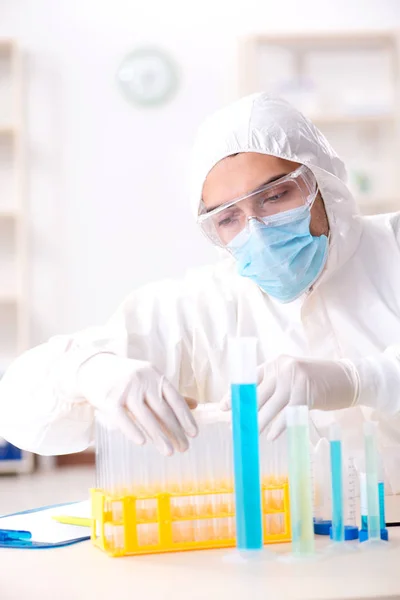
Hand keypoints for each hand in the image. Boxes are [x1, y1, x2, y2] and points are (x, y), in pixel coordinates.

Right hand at [77, 354, 197, 455]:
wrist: (94, 367)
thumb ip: (168, 393)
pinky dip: (133, 430)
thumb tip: (194, 405)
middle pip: (162, 410)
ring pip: (145, 416)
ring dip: (159, 436)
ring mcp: (125, 388)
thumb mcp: (149, 380)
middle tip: (185, 448)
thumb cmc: (126, 377)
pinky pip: (122, 418)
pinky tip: (143, 443)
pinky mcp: (109, 398)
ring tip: (169, 452)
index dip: (185, 417)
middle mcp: (142, 380)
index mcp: (155, 375)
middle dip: (175, 431)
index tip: (194, 433)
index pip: (175, 398)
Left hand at [220, 355, 358, 440]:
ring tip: (249, 434)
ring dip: (259, 422)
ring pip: (271, 405)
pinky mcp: (307, 392)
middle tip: (234, 427)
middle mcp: (282, 367)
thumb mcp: (291, 378)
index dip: (234, 393)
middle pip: (257, 393)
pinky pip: (288, 413)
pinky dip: (279, 426)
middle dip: (244, 412)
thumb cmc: (317, 382)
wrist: (348, 379)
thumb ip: (272, 387)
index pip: (249, 378)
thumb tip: (249, 408)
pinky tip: (271, 436)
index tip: (223, 408)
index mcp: (275, 363)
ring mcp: (295, 379)